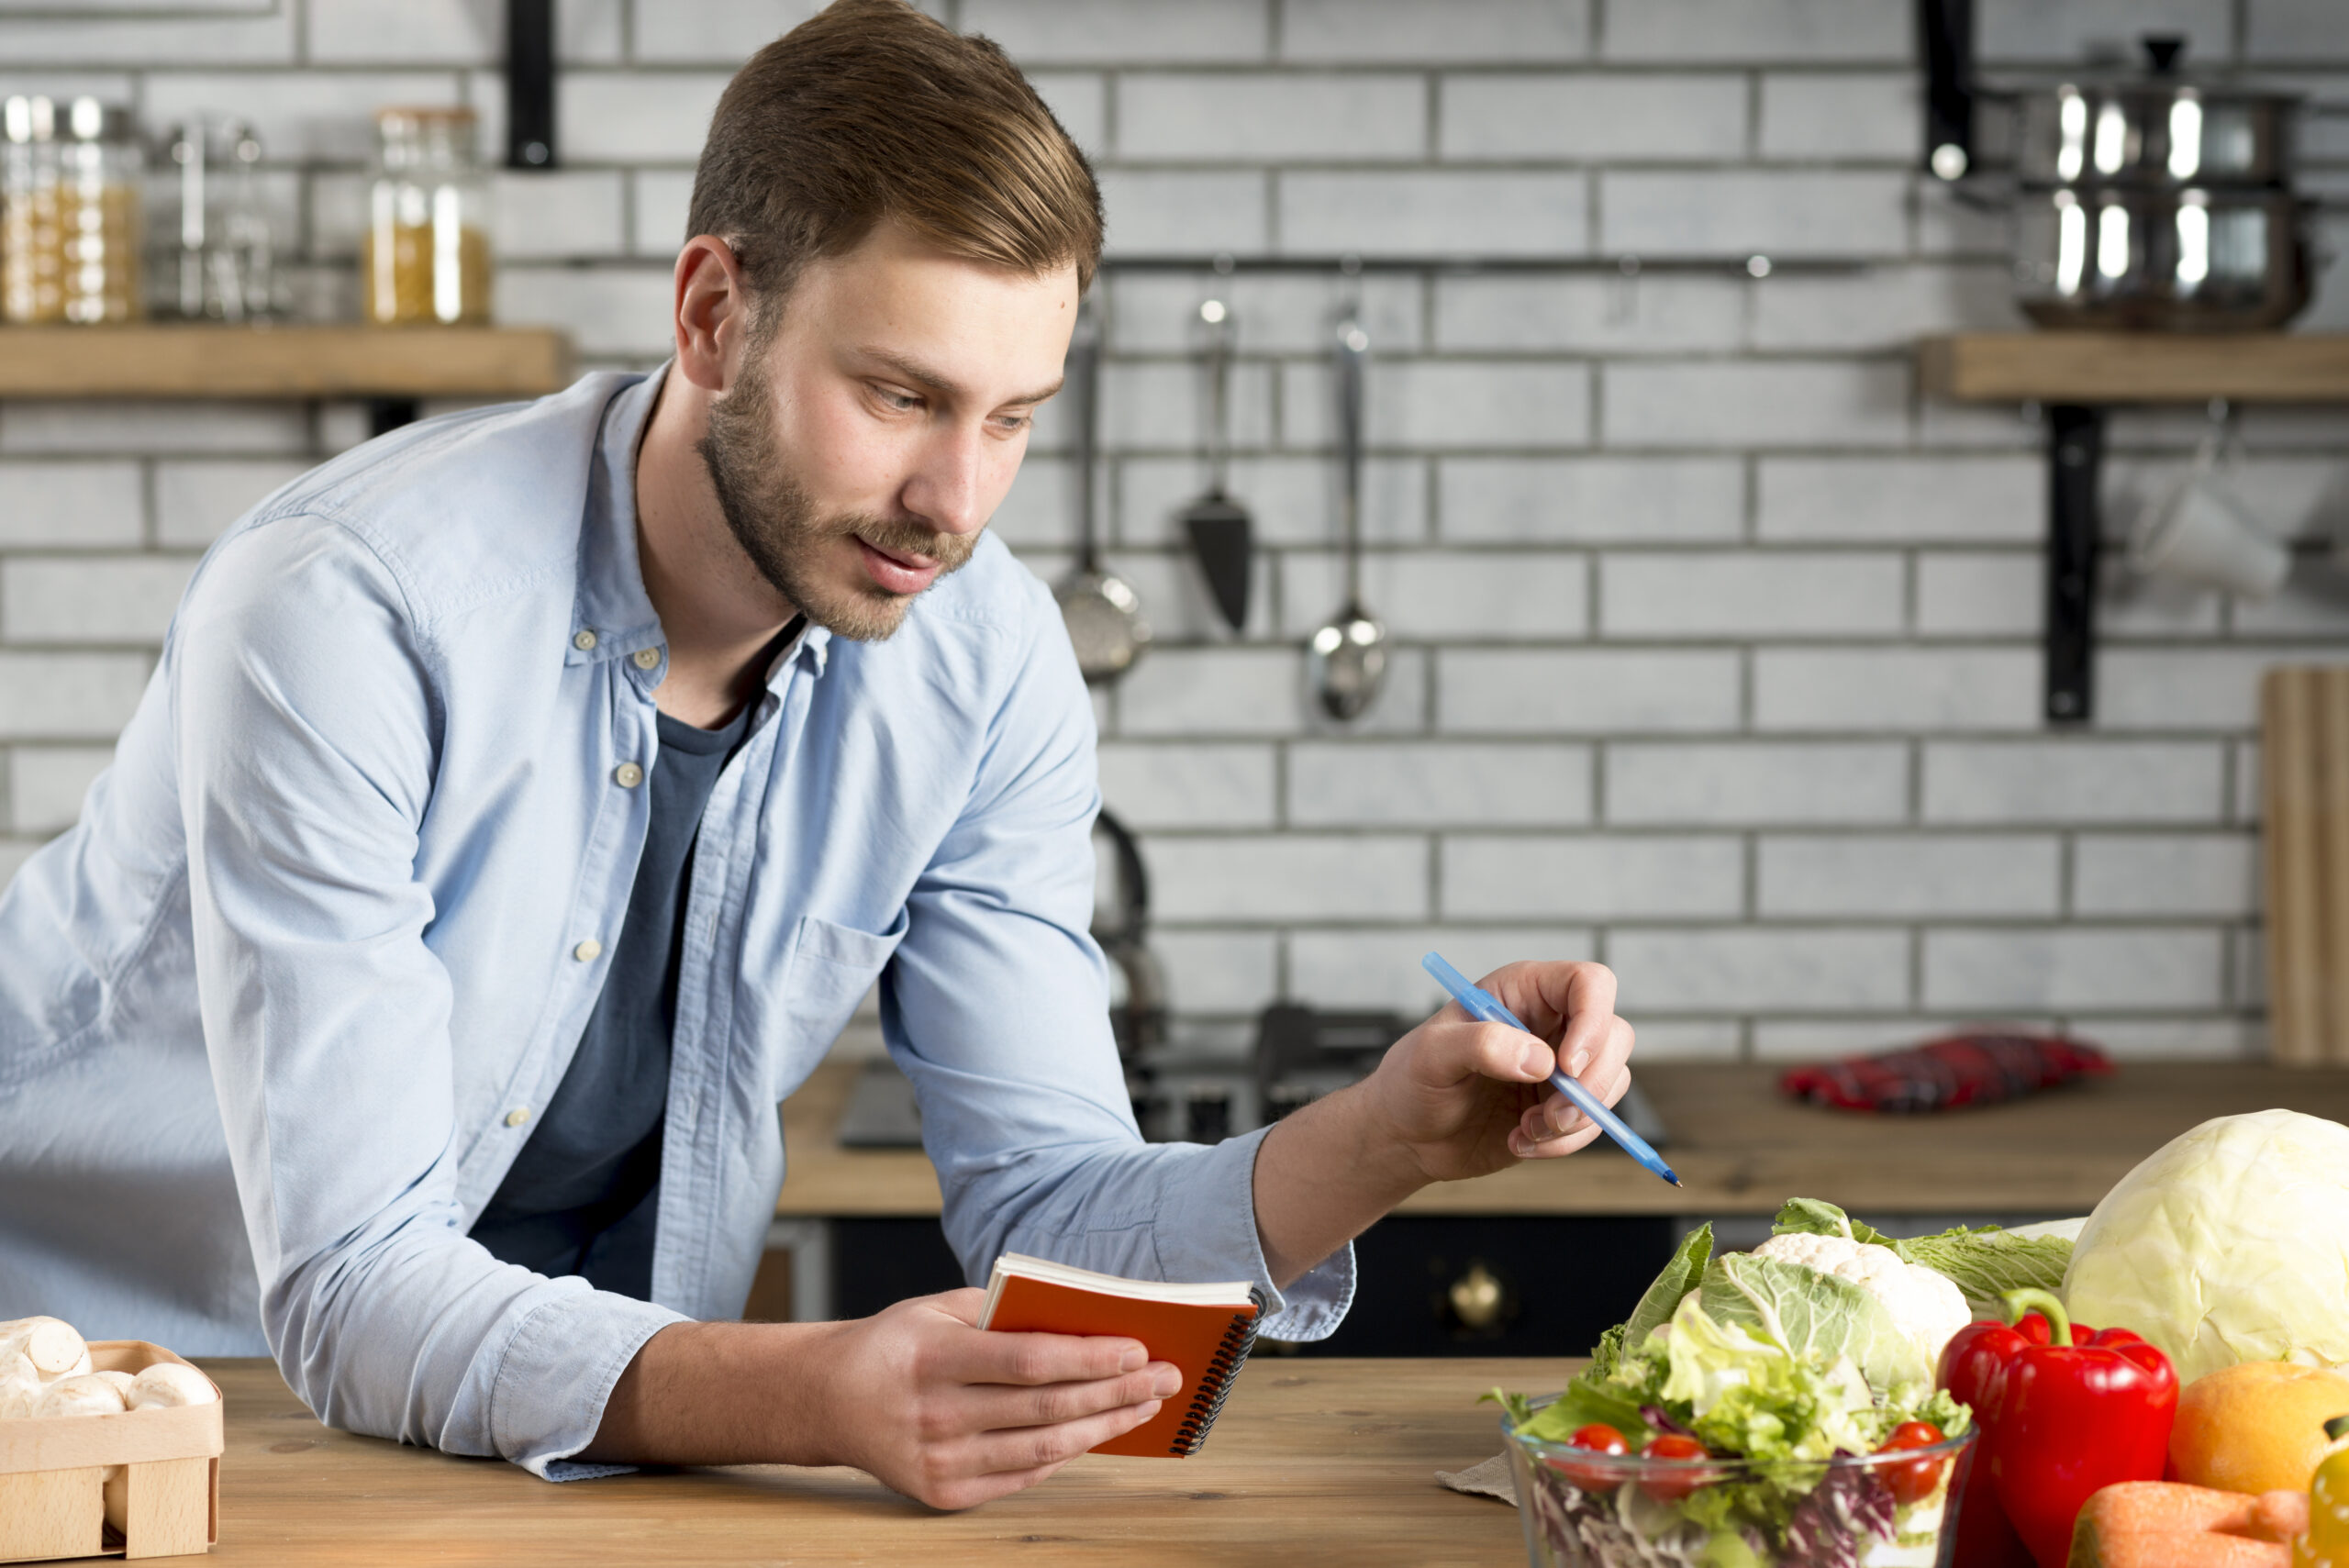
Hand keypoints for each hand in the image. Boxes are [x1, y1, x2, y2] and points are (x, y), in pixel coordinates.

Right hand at [817, 1288, 1181, 1508]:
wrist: (829, 1401)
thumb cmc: (895, 1344)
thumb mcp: (937, 1309)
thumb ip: (1003, 1313)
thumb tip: (1083, 1318)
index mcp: (933, 1358)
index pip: (1028, 1360)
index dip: (1090, 1357)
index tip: (1138, 1347)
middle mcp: (935, 1414)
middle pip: (1047, 1408)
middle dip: (1116, 1392)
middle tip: (1164, 1376)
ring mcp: (940, 1462)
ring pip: (1043, 1449)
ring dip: (1104, 1427)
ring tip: (1144, 1405)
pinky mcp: (944, 1493)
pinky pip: (1022, 1475)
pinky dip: (1066, 1454)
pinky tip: (1097, 1431)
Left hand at [1360, 960, 1635, 1183]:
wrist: (1407, 1136)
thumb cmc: (1411, 1082)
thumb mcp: (1430, 1056)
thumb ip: (1480, 1045)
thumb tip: (1539, 1060)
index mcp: (1522, 991)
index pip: (1588, 983)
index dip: (1592, 1021)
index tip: (1566, 1066)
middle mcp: (1550, 1023)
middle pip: (1615, 1035)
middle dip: (1592, 1084)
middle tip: (1551, 1116)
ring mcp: (1560, 1065)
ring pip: (1611, 1081)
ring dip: (1576, 1118)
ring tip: (1525, 1130)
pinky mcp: (1562, 1105)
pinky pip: (1594, 1120)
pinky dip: (1566, 1141)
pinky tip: (1521, 1142)